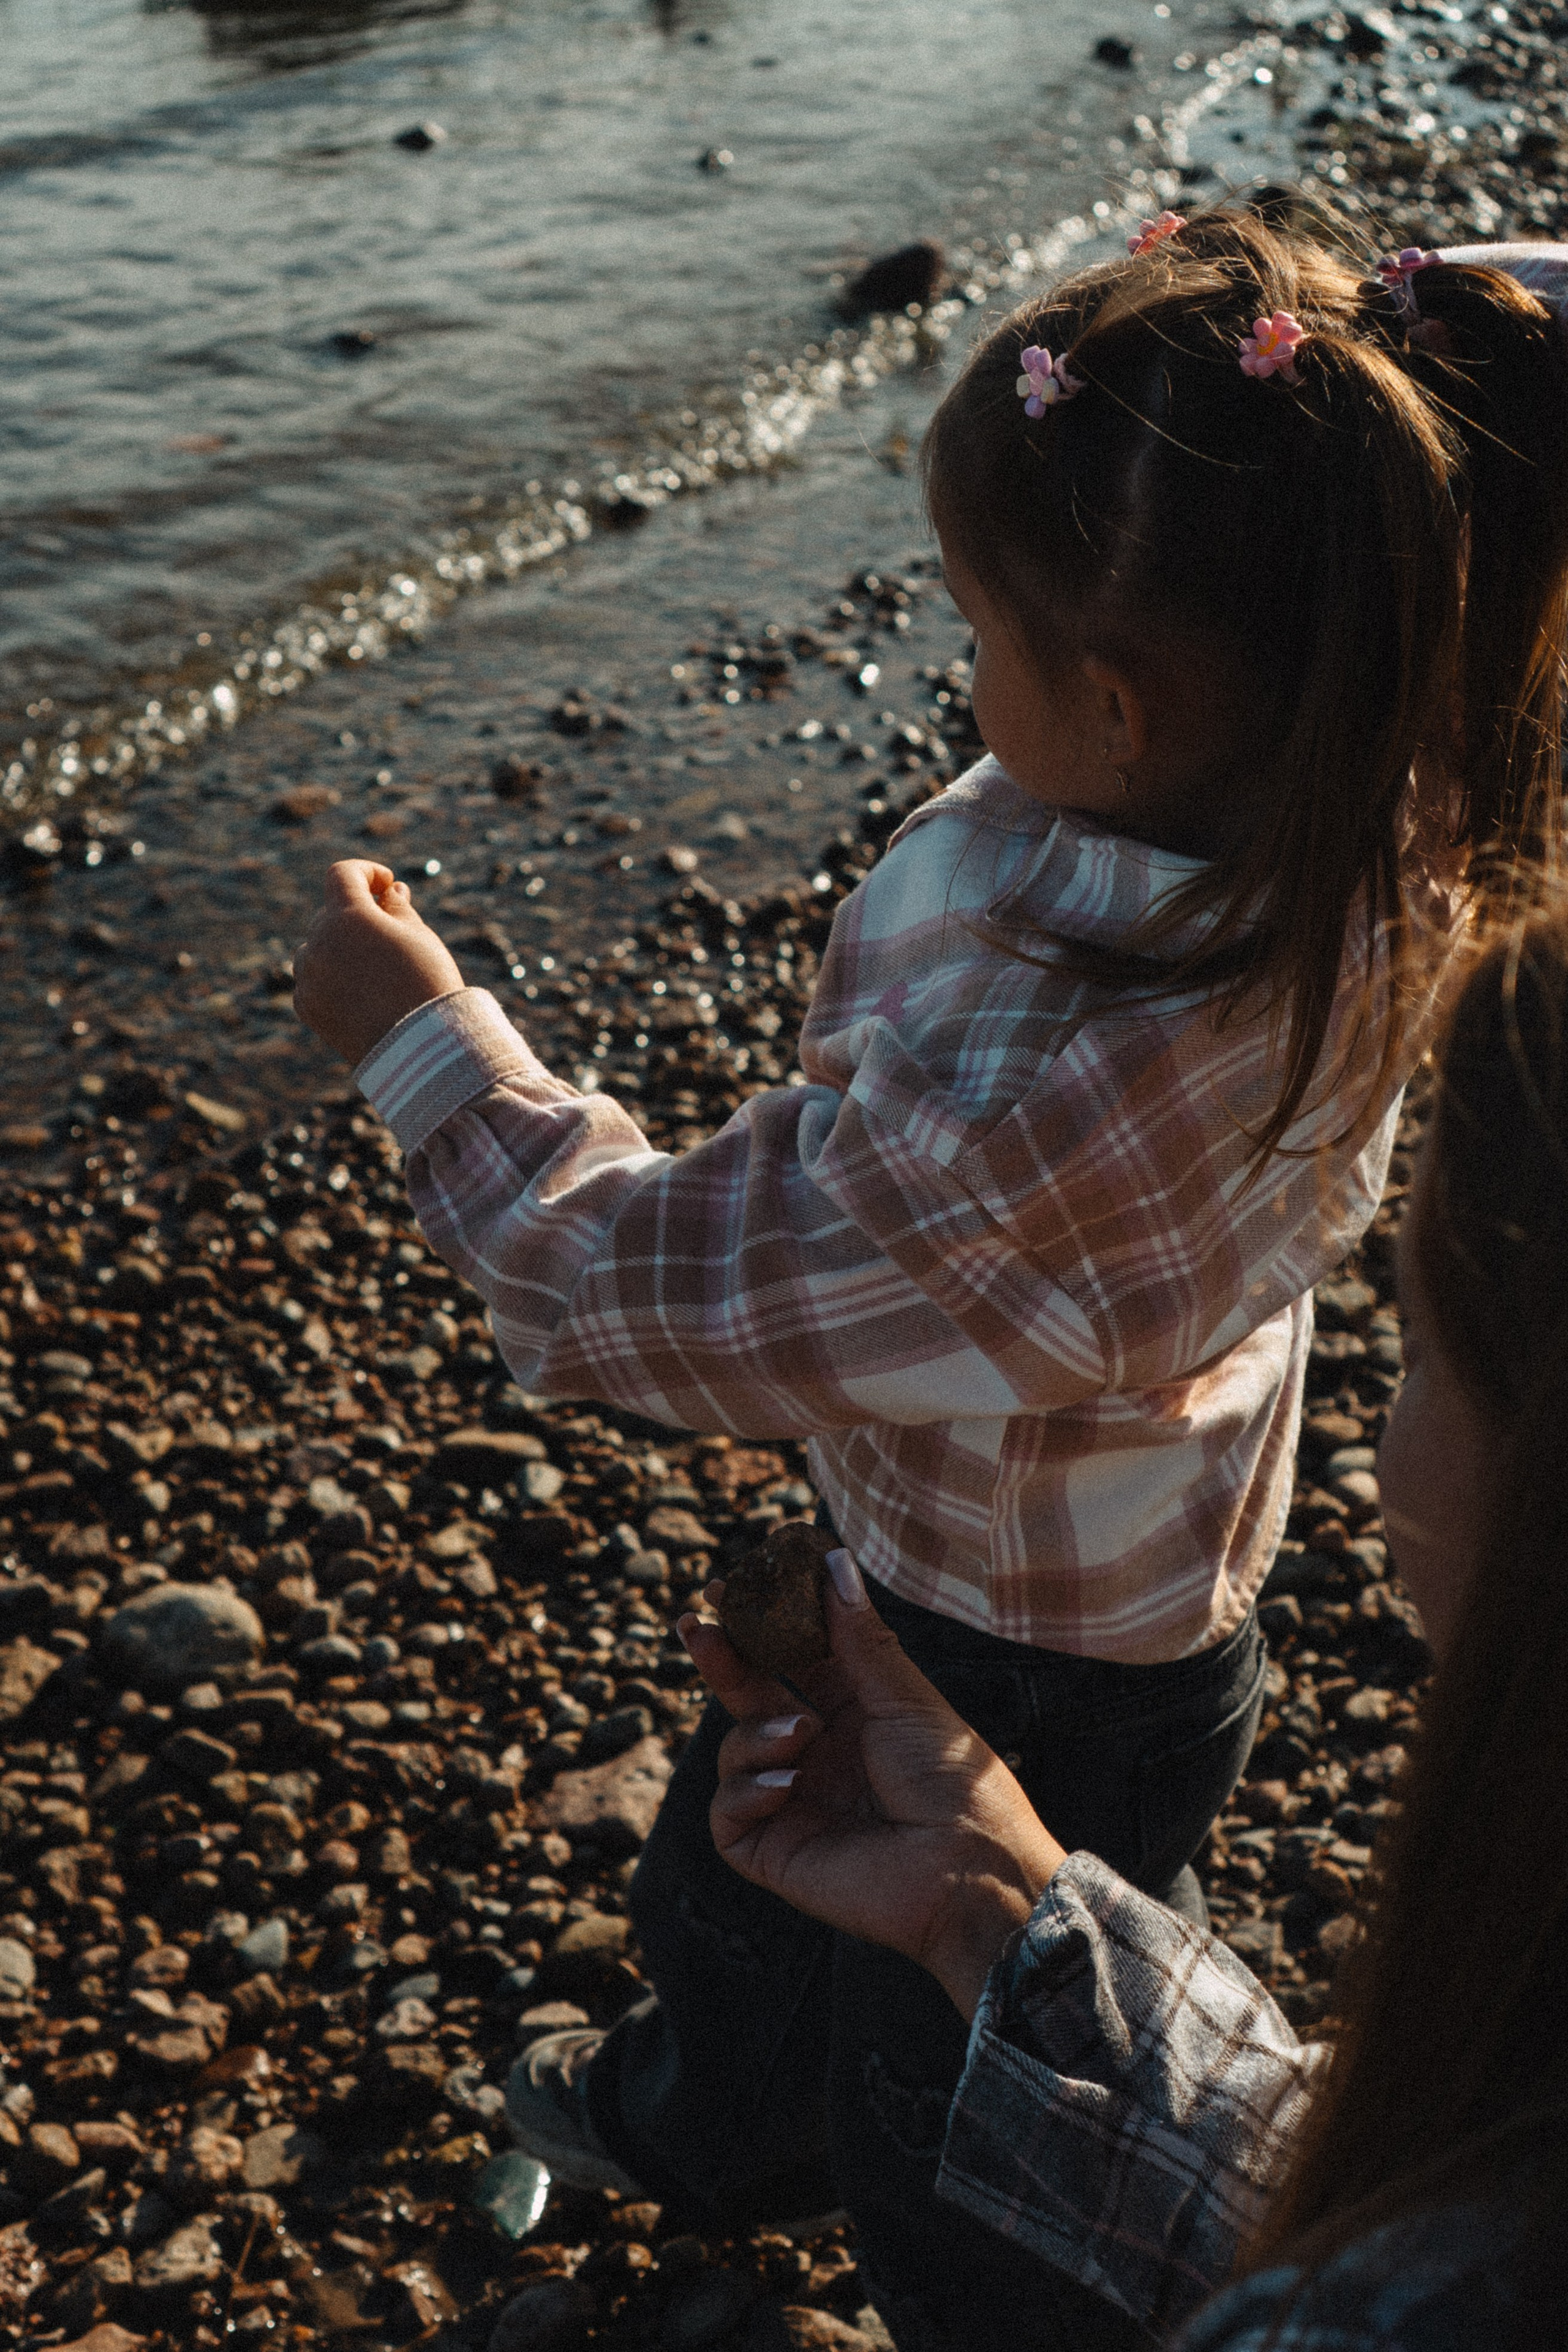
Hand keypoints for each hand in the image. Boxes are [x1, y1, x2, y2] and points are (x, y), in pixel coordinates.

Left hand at [293, 860, 464, 1065]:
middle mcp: (318, 942)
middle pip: (331, 914)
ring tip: (377, 970)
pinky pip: (313, 979)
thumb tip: (388, 891)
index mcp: (347, 916)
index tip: (386, 884)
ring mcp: (308, 976)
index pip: (343, 874)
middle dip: (358, 916)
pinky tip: (363, 995)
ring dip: (342, 948)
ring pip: (318, 948)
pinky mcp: (307, 1006)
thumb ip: (397, 907)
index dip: (366, 872)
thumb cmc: (427, 985)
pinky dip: (333, 978)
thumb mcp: (419, 936)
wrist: (421, 1051)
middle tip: (392, 933)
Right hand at [679, 1551, 1064, 2019]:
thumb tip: (834, 1559)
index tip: (726, 1589)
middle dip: (722, 1660)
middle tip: (697, 1625)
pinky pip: (727, 1814)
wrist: (969, 1871)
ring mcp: (794, 1802)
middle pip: (750, 1696)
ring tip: (799, 1735)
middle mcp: (818, 1753)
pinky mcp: (775, 1851)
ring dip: (756, 1734)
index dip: (760, 1624)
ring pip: (735, 1750)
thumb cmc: (953, 1783)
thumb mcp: (904, 1697)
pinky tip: (783, 1785)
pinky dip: (745, 1792)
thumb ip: (857, 1635)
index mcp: (853, 1712)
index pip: (791, 1658)